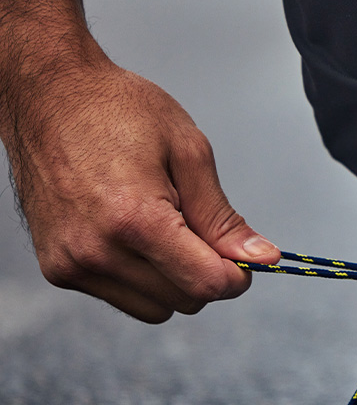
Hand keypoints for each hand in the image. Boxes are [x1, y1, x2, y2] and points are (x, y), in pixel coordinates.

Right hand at [9, 62, 279, 322]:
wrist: (48, 96)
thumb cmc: (116, 111)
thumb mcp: (188, 152)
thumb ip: (223, 217)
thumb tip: (261, 257)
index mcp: (134, 219)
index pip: (206, 283)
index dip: (237, 275)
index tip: (243, 256)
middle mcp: (97, 250)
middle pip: (185, 301)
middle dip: (206, 273)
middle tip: (198, 227)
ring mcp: (72, 264)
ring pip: (156, 309)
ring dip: (174, 281)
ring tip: (163, 227)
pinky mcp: (58, 269)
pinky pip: (122, 297)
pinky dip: (142, 278)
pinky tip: (134, 234)